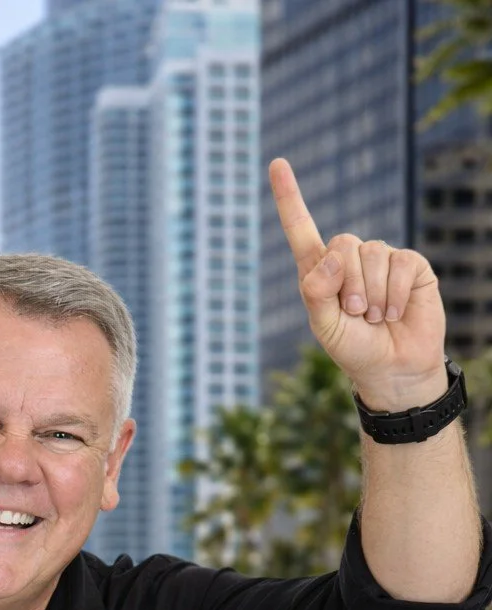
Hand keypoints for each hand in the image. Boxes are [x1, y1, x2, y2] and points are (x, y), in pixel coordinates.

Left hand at [269, 157, 447, 408]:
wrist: (393, 368)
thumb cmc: (354, 349)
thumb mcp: (324, 327)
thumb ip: (317, 292)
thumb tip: (333, 255)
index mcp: (320, 271)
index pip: (302, 230)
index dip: (290, 198)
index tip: (276, 164)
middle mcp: (349, 259)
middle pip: (342, 245)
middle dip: (347, 285)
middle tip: (355, 314)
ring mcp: (381, 259)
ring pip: (371, 255)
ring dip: (371, 295)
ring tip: (375, 318)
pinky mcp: (409, 264)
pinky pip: (399, 265)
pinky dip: (394, 295)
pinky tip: (395, 312)